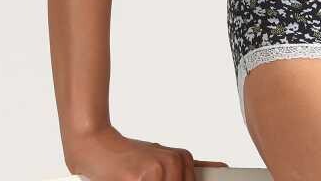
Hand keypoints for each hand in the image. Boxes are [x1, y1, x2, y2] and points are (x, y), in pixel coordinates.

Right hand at [65, 124, 228, 179]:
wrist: (97, 144)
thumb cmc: (128, 157)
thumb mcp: (161, 159)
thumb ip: (192, 167)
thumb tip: (224, 167)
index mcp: (183, 160)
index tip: (161, 176)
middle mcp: (176, 163)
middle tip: (143, 175)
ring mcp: (161, 170)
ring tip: (136, 177)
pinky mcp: (144, 176)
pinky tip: (129, 178)